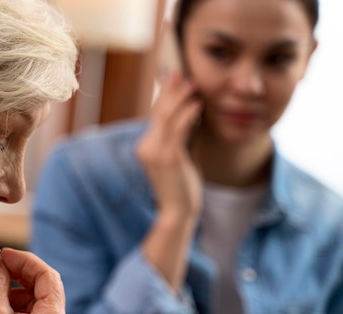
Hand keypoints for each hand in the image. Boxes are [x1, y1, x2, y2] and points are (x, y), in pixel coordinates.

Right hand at [136, 71, 202, 220]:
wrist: (178, 212)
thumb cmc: (181, 187)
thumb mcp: (180, 157)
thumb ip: (181, 137)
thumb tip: (190, 114)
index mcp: (145, 146)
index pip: (155, 115)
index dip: (163, 95)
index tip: (174, 78)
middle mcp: (145, 146)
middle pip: (158, 111)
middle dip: (169, 90)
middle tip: (180, 72)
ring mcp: (154, 151)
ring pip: (166, 116)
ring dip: (180, 98)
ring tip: (193, 84)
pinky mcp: (167, 157)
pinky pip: (177, 129)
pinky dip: (187, 114)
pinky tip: (197, 104)